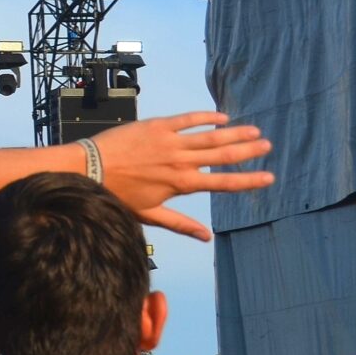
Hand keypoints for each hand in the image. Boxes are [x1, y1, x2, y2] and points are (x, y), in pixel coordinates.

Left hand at [90, 113, 275, 240]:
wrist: (87, 168)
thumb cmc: (115, 194)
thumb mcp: (148, 214)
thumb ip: (181, 224)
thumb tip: (207, 237)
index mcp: (181, 183)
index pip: (222, 183)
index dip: (248, 181)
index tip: (269, 178)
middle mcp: (180, 161)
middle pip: (223, 155)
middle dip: (248, 151)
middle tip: (268, 146)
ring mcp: (169, 141)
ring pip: (211, 135)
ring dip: (235, 133)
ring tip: (254, 131)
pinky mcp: (157, 125)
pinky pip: (188, 119)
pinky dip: (207, 117)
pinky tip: (223, 117)